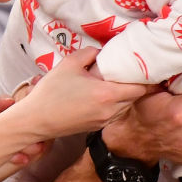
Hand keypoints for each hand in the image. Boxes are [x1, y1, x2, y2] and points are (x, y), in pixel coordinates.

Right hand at [5, 48, 149, 142]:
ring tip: (116, 83)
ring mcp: (103, 121)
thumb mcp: (69, 63)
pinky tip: (103, 95)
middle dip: (136, 85)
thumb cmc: (50, 92)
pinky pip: (113, 114)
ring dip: (124, 96)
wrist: (35, 120)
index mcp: (107, 94)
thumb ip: (90, 53)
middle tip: (131, 73)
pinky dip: (114, 104)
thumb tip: (100, 53)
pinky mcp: (95, 127)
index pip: (140, 88)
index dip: (145, 79)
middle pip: (135, 98)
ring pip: (125, 107)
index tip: (145, 69)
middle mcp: (109, 110)